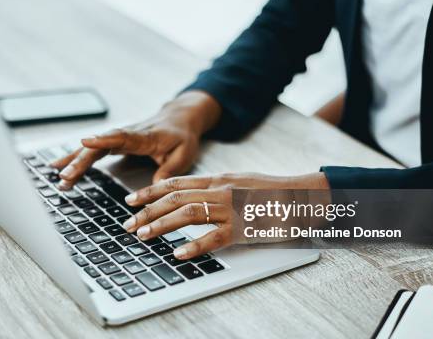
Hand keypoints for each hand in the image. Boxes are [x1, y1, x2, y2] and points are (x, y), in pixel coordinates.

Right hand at [52, 91, 221, 189]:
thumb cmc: (182, 136)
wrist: (180, 118)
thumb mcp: (184, 154)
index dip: (103, 139)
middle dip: (81, 160)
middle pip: (100, 146)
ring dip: (74, 161)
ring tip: (57, 176)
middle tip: (65, 176)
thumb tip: (154, 189)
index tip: (86, 142)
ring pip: (93, 148)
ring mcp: (118, 137)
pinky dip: (76, 158)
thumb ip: (169, 171)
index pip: (122, 136)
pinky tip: (59, 167)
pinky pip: (93, 150)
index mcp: (145, 136)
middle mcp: (128, 134)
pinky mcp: (114, 142)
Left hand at [121, 172, 329, 259]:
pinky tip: (178, 253)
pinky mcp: (244, 228)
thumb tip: (192, 194)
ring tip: (143, 235)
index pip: (177, 182)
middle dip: (147, 211)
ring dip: (161, 225)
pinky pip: (214, 238)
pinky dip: (194, 246)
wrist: (304, 196)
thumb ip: (216, 186)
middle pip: (175, 198)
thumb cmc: (272, 191)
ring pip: (188, 213)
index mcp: (219, 178)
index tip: (131, 199)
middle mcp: (221, 190)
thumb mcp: (239, 181)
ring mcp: (232, 208)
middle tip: (128, 223)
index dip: (150, 190)